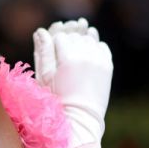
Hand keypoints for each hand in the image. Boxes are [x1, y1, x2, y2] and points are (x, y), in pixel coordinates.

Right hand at [33, 18, 112, 147]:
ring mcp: (99, 60)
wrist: (80, 116)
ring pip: (89, 39)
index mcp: (67, 59)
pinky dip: (94, 48)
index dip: (54, 44)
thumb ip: (43, 52)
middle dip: (68, 43)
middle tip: (64, 57)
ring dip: (81, 43)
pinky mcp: (107, 65)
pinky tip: (87, 57)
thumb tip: (40, 31)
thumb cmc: (56, 98)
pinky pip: (101, 46)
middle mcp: (85, 56)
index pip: (60, 36)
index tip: (53, 55)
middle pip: (75, 36)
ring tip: (75, 56)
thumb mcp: (45, 76)